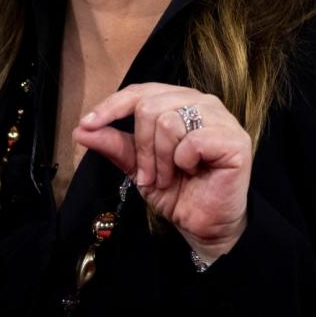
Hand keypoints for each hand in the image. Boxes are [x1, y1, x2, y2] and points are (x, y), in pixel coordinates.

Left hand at [73, 83, 250, 261]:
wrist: (204, 225)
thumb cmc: (177, 191)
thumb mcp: (137, 166)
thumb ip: (114, 145)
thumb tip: (81, 129)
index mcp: (179, 101)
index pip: (140, 91)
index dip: (111, 106)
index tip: (88, 125)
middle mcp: (201, 102)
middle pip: (150, 106)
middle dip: (141, 148)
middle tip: (149, 175)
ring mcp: (221, 118)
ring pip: (169, 121)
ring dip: (161, 159)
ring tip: (170, 177)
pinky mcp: (234, 140)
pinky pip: (193, 141)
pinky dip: (184, 162)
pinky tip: (194, 171)